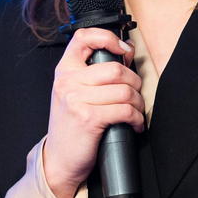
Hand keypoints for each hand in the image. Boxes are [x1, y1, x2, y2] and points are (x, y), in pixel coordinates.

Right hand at [43, 26, 143, 197]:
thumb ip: (91, 74)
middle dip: (135, 82)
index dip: (108, 37)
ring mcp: (77, 100)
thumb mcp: (73, 93)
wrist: (59, 160)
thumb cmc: (71, 127)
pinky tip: (134, 124)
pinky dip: (136, 118)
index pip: (84, 37)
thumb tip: (125, 54)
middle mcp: (68, 82)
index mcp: (64, 71)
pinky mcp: (89, 118)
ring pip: (124, 90)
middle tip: (135, 94)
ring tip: (135, 111)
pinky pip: (125, 110)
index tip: (124, 50)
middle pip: (116, 69)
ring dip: (138, 103)